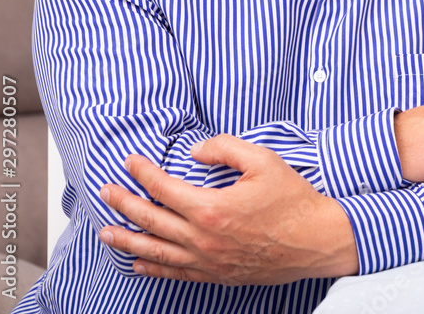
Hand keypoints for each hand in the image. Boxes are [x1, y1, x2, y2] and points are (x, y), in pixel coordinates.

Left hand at [98, 134, 358, 284]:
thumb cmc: (294, 200)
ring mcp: (208, 261)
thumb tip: (196, 152)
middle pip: (151, 221)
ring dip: (127, 241)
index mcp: (211, 207)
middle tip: (106, 192)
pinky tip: (140, 263)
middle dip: (124, 204)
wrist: (318, 240)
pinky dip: (154, 267)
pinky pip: (176, 274)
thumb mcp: (264, 161)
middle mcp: (203, 238)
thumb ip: (225, 149)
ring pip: (156, 252)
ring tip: (106, 233)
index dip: (143, 173)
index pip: (163, 188)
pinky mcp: (218, 275)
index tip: (130, 162)